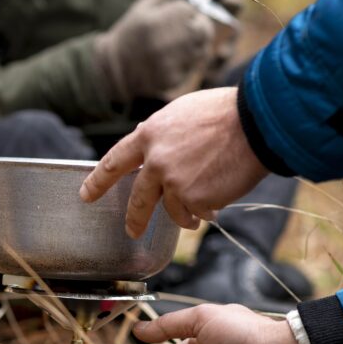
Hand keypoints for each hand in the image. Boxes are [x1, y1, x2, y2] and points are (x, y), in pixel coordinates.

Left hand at [80, 87, 267, 237]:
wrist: (256, 123)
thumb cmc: (225, 113)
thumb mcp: (182, 113)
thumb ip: (162, 135)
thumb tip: (147, 144)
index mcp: (150, 135)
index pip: (114, 161)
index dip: (98, 180)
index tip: (86, 195)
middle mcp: (156, 161)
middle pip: (137, 199)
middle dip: (134, 219)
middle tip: (132, 230)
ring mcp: (174, 183)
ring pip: (172, 210)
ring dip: (186, 212)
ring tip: (203, 208)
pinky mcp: (194, 199)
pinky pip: (196, 214)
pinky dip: (206, 212)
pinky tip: (218, 199)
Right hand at [94, 0, 214, 102]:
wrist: (115, 69)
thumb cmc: (132, 31)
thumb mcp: (144, 5)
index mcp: (153, 22)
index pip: (190, 10)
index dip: (190, 10)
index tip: (183, 14)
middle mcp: (160, 44)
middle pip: (201, 29)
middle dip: (200, 25)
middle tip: (192, 26)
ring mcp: (167, 64)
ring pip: (201, 48)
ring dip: (198, 43)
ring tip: (182, 42)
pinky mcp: (171, 79)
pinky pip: (193, 66)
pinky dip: (189, 61)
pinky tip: (175, 59)